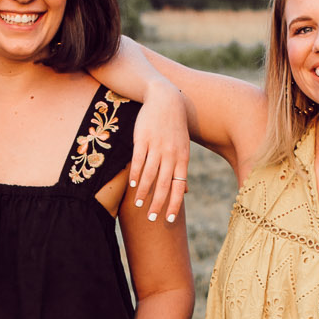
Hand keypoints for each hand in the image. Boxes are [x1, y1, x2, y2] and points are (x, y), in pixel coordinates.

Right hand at [128, 76, 189, 225]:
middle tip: (151, 219)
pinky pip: (138, 160)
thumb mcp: (183, 147)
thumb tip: (186, 191)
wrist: (165, 98)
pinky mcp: (143, 138)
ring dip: (144, 192)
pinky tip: (132, 185)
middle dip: (158, 203)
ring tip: (139, 205)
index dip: (175, 204)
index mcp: (182, 158)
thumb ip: (181, 169)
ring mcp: (156, 146)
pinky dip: (135, 174)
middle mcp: (171, 154)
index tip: (169, 220)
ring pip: (150, 174)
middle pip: (164, 184)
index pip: (180, 186)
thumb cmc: (174, 127)